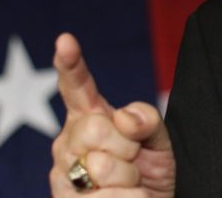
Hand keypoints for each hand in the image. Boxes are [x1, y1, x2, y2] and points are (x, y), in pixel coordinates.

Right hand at [49, 33, 175, 196]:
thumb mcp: (159, 140)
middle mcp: (68, 143)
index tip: (66, 40)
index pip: (77, 87)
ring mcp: (62, 175)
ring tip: (128, 185)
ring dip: (129, 179)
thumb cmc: (151, 172)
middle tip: (133, 161)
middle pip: (93, 129)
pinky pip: (105, 197)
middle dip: (126, 147)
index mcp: (90, 117)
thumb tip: (121, 119)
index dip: (70, 64)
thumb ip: (146, 119)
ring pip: (100, 167)